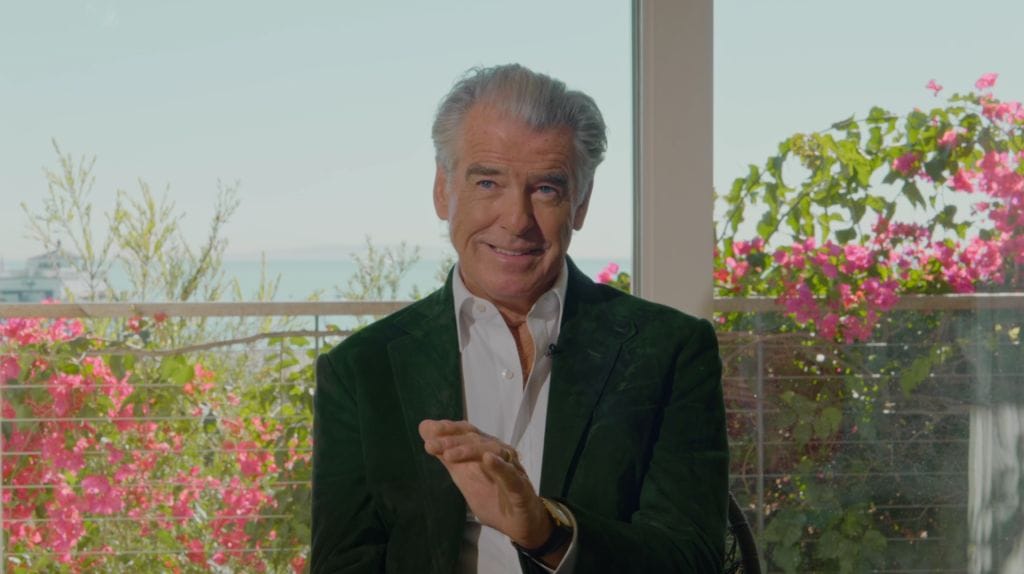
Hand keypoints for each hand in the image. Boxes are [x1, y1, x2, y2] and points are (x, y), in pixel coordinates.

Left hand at [418, 419, 552, 548]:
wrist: (519, 524)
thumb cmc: (492, 496)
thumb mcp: (464, 477)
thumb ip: (447, 456)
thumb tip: (425, 430)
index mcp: (485, 449)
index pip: (467, 432)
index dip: (449, 429)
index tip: (428, 429)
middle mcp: (499, 452)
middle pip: (476, 440)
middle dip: (452, 441)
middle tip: (431, 445)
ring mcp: (511, 468)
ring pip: (491, 452)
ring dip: (469, 451)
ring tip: (450, 455)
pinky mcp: (520, 487)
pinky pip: (511, 474)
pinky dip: (500, 466)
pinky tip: (488, 460)